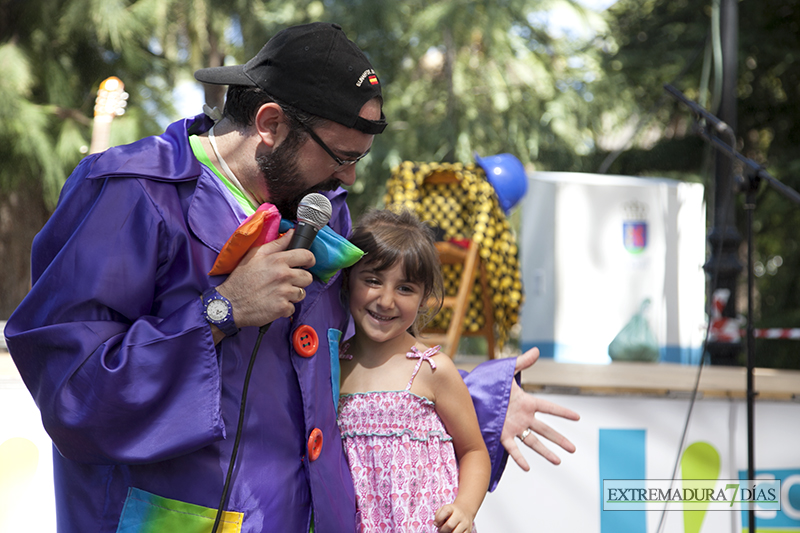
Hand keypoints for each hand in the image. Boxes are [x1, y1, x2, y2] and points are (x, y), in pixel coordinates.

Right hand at [216, 230, 314, 328]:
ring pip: (301, 294)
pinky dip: (284, 308)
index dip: (309, 260)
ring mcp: (284, 292)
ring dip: (292, 295)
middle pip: (308, 278)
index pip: (307, 256)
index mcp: (278, 260)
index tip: (306, 264)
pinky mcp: (282, 308)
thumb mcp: (255, 255)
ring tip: (277, 293)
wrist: (230, 304)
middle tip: (287, 282)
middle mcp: (284, 275)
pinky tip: (273, 304)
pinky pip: (292, 308)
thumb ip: (276, 243)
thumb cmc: (241, 279)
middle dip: (300, 280)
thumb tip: (291, 233)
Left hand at [433, 503, 472, 532]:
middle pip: (449, 525)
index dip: (438, 519)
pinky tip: (453, 532)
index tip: (436, 523)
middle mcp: (460, 515)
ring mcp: (465, 523)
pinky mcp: (468, 530)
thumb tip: (436, 524)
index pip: (445, 511)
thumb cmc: (451, 512)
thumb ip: (437, 515)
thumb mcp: (443, 509)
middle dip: (442, 530)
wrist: (465, 511)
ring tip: (447, 531)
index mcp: (452, 508)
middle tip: (441, 530)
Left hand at [500, 348, 579, 470]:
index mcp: (527, 402)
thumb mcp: (508, 371)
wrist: (473, 394)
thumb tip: (537, 351)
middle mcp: (523, 417)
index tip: (577, 418)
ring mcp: (514, 427)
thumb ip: (522, 362)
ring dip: (545, 452)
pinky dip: (519, 458)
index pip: (549, 407)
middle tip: (573, 448)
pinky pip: (512, 448)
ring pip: (533, 441)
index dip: (563, 412)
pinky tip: (527, 467)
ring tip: (558, 461)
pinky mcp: (502, 434)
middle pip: (545, 429)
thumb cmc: (491, 383)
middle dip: (559, 439)